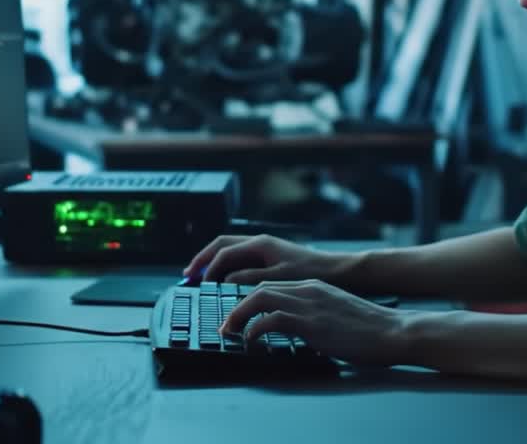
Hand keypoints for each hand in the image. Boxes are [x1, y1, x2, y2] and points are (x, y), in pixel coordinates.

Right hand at [184, 234, 349, 285]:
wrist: (337, 271)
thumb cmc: (311, 273)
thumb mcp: (277, 278)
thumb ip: (249, 278)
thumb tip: (224, 279)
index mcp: (260, 245)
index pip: (223, 253)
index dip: (207, 268)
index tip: (196, 282)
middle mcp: (260, 243)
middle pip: (222, 245)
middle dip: (203, 258)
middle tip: (189, 274)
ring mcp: (265, 249)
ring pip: (230, 250)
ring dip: (214, 261)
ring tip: (202, 276)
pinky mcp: (271, 257)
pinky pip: (241, 257)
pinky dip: (227, 266)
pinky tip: (226, 279)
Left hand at [220, 280, 407, 366]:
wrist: (394, 331)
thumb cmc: (370, 329)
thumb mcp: (337, 315)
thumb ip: (315, 316)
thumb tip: (299, 332)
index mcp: (314, 287)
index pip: (271, 284)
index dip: (248, 298)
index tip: (236, 313)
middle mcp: (308, 289)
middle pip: (258, 287)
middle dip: (236, 305)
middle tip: (226, 324)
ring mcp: (309, 304)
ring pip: (259, 297)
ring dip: (239, 315)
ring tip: (230, 332)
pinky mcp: (311, 322)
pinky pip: (271, 320)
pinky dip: (255, 329)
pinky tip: (252, 342)